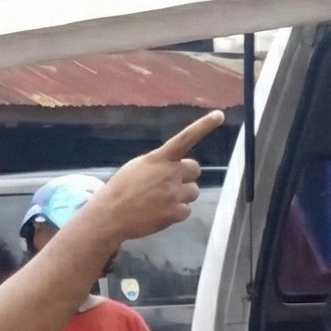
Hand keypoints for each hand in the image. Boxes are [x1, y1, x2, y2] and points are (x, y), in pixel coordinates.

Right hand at [82, 112, 222, 240]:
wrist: (111, 215)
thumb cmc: (121, 189)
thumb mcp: (138, 167)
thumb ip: (159, 163)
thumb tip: (174, 167)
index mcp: (159, 158)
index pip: (185, 138)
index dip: (204, 126)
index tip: (219, 115)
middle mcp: (170, 173)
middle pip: (195, 170)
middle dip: (185, 177)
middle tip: (168, 185)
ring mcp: (174, 193)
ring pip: (193, 192)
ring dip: (182, 196)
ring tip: (161, 201)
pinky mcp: (176, 212)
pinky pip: (186, 211)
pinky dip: (176, 213)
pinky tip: (160, 213)